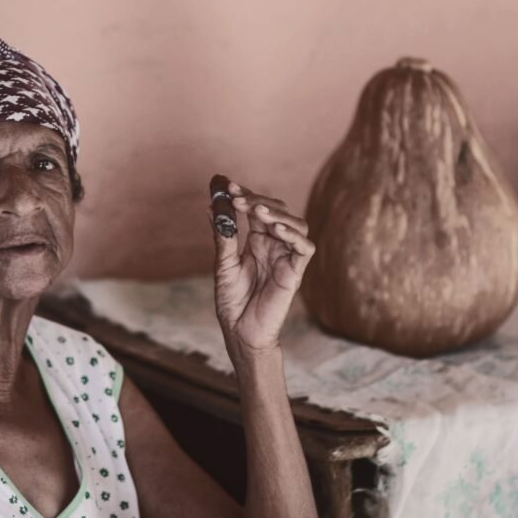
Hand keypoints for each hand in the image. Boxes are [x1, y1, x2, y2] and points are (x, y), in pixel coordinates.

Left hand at [209, 178, 314, 360]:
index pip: (256, 209)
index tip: (228, 185)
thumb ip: (223, 236)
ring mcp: (286, 257)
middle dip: (257, 200)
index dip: (245, 195)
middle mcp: (274, 245)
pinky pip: (304, 248)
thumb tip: (213, 207)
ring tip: (256, 210)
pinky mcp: (295, 272)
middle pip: (276, 211)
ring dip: (277, 213)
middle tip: (238, 197)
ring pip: (295, 224)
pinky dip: (293, 235)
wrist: (240, 332)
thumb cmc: (232, 301)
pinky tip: (275, 229)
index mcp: (257, 241)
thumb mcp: (223, 264)